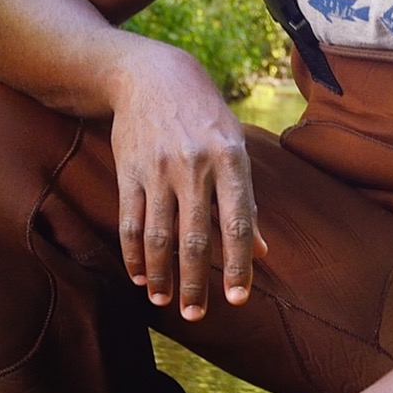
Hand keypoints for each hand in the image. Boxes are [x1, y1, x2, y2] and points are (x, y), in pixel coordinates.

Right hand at [109, 38, 267, 319]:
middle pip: (194, 238)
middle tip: (195, 316)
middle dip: (194, 283)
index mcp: (231, 159)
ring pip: (158, 235)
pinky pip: (130, 221)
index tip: (237, 299)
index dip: (237, 264)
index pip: (236, 223)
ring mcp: (158, 169)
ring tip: (164, 301)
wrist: (154, 76)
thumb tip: (262, 252)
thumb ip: (247, 201)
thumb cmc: (206, 117)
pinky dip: (134, 253)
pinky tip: (140, 275)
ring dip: (161, 274)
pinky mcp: (129, 170)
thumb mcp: (236, 147)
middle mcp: (195, 166)